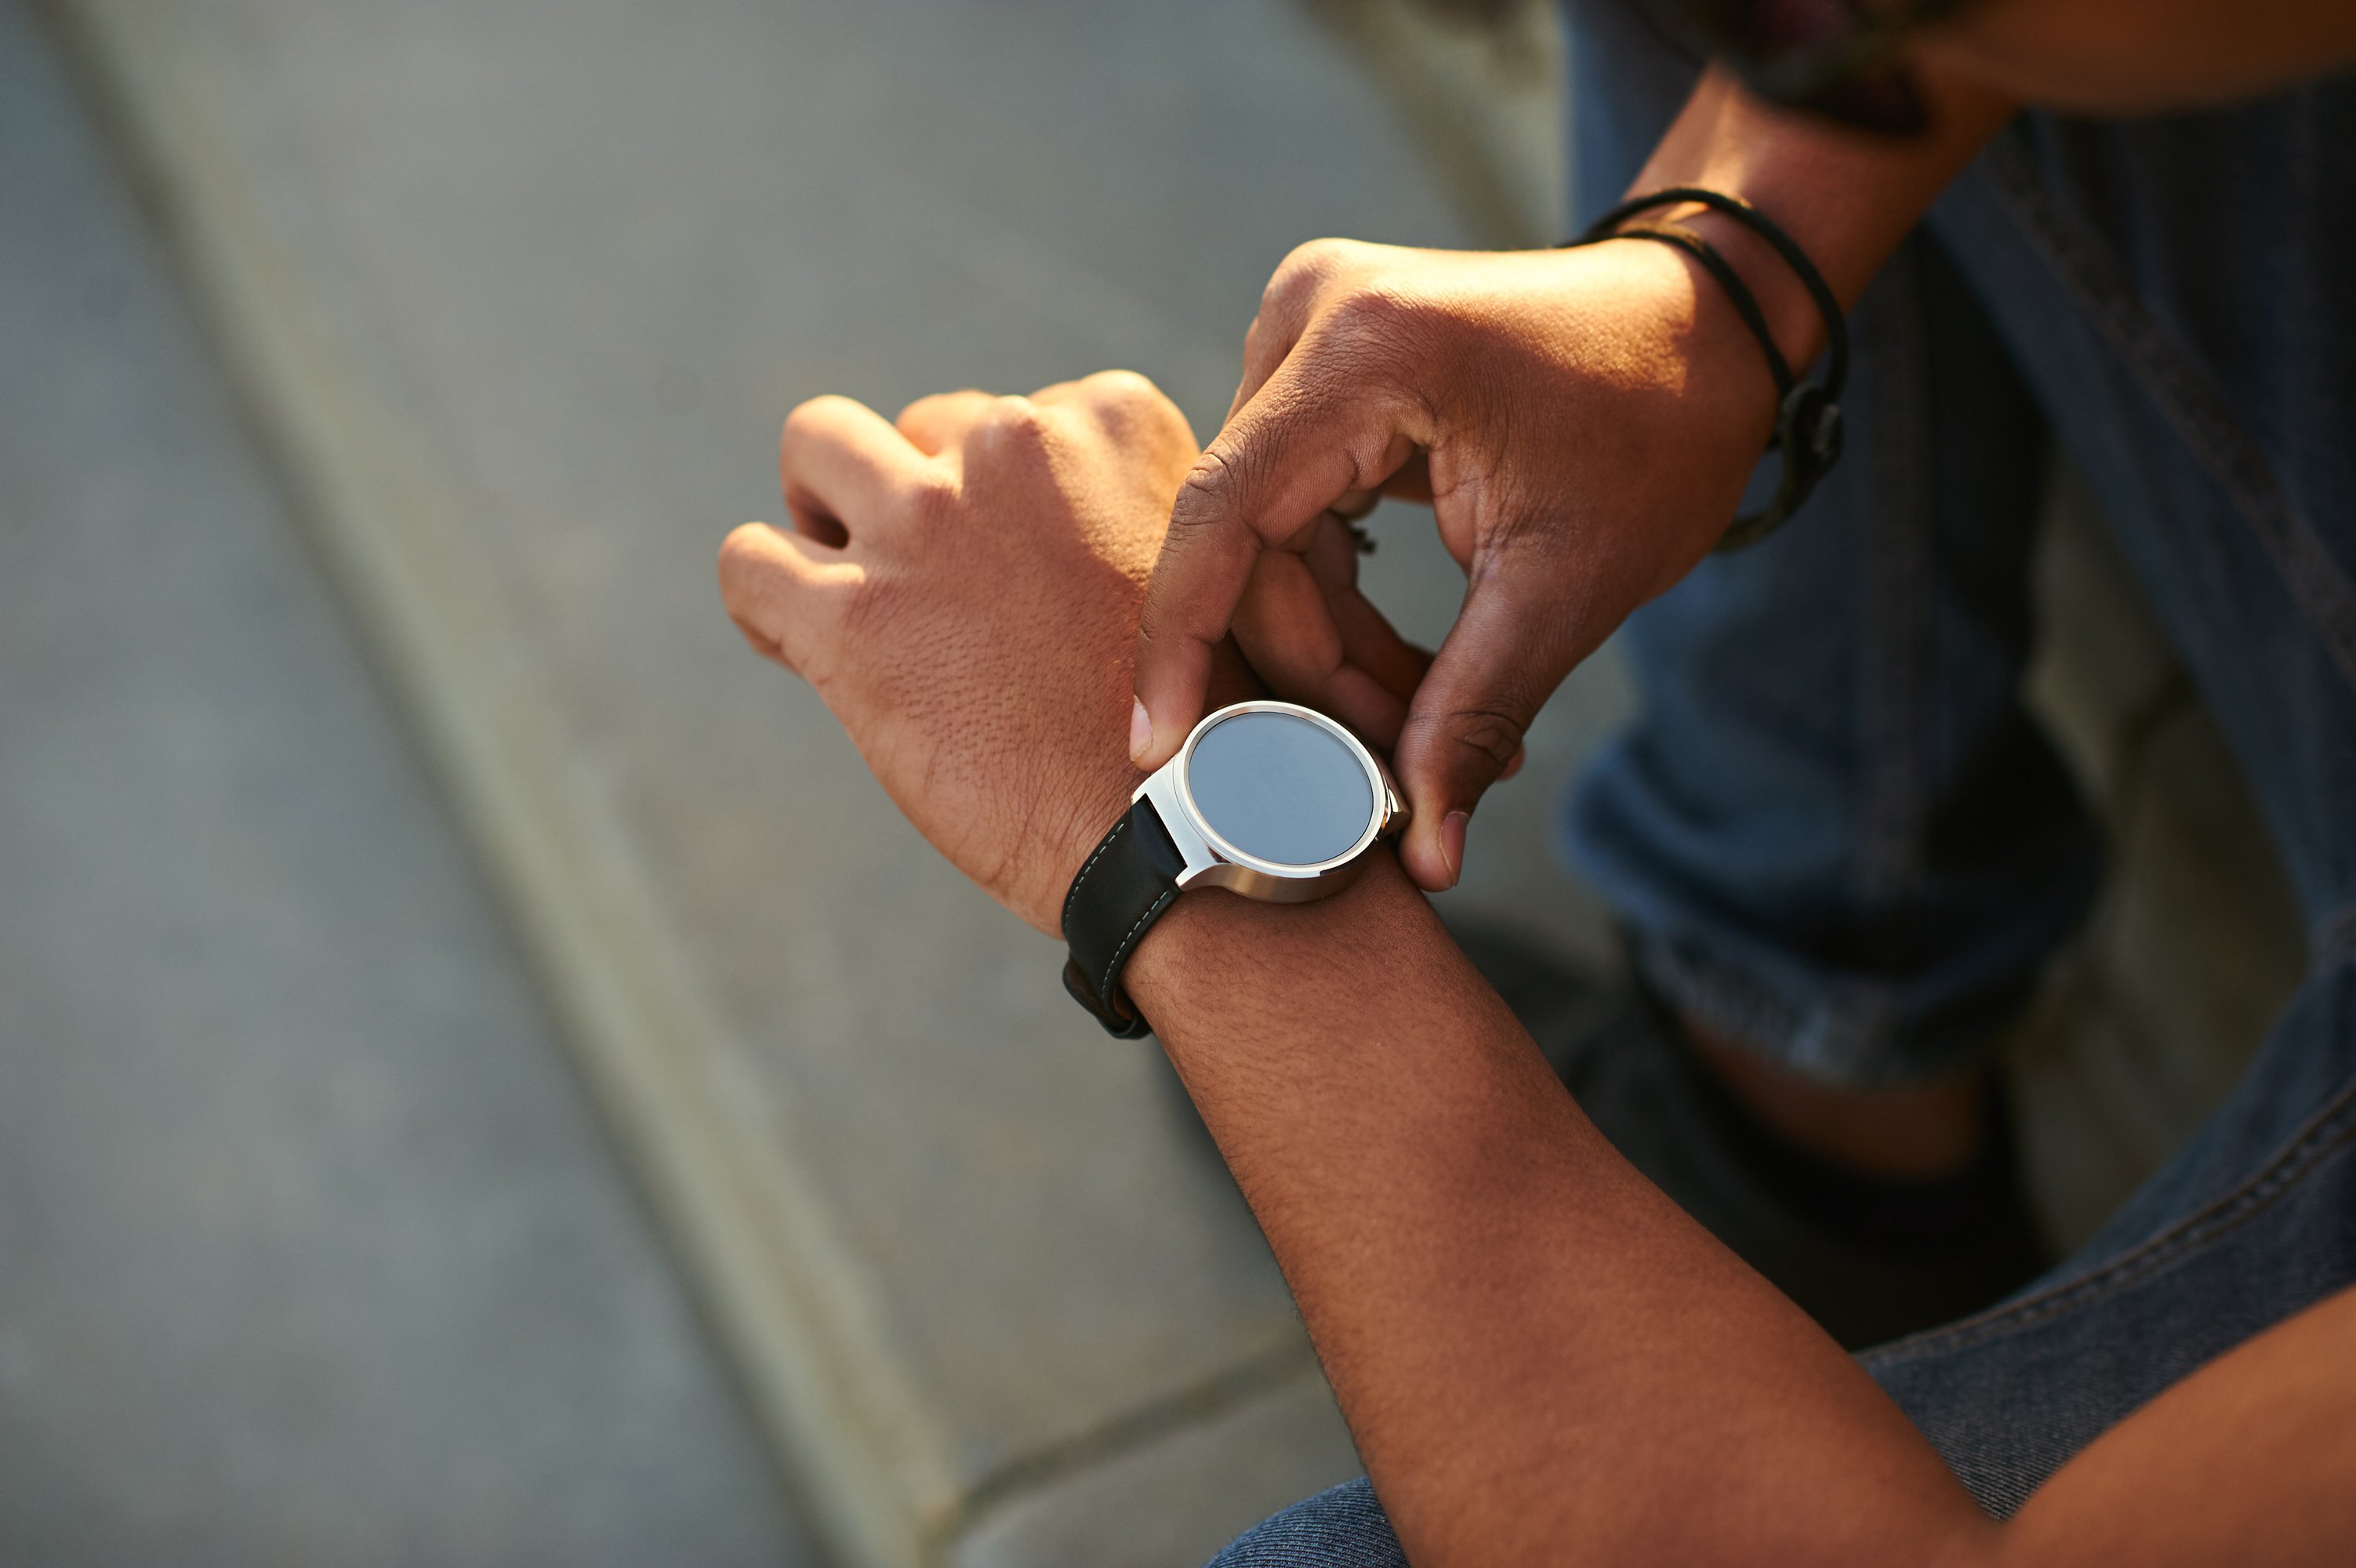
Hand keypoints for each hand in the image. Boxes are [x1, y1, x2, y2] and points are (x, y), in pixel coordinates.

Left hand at [719, 371, 1200, 936]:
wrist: (1178, 838)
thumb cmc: (1201, 729)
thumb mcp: (1193, 567)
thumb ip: (1120, 508)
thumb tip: (1045, 513)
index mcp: (1111, 424)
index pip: (1013, 415)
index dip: (1000, 497)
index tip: (1017, 571)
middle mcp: (1018, 448)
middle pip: (922, 429)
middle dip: (919, 498)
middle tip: (939, 595)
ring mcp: (930, 525)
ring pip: (816, 447)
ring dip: (825, 510)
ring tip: (851, 590)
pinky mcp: (854, 618)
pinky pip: (749, 560)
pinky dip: (762, 599)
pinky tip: (797, 646)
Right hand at [1130, 236, 1777, 890]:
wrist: (1709, 320)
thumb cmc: (1661, 424)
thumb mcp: (1569, 583)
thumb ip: (1473, 712)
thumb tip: (1423, 856)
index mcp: (1365, 349)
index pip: (1222, 517)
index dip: (1183, 645)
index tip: (1162, 751)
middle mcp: (1310, 319)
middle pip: (1245, 544)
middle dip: (1310, 671)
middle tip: (1387, 772)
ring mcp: (1310, 335)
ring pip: (1264, 542)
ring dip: (1328, 647)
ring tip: (1418, 725)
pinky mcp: (1324, 368)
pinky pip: (1291, 514)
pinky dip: (1339, 601)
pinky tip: (1404, 666)